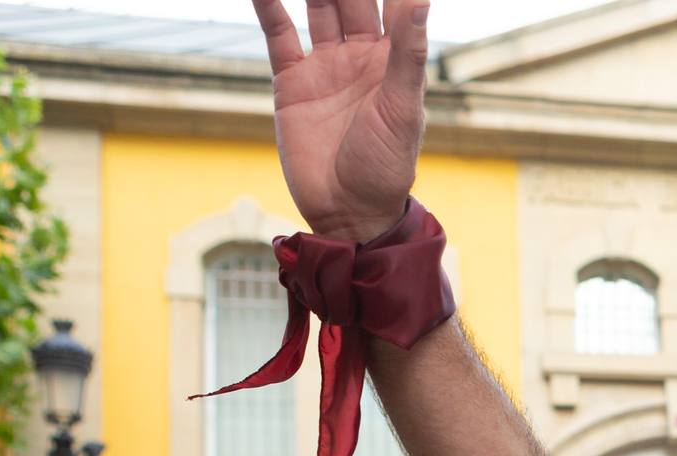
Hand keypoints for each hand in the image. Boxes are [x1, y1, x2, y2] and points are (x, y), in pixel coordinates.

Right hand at [252, 0, 428, 241]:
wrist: (348, 213)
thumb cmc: (388, 167)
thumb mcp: (404, 109)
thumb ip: (409, 53)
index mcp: (395, 59)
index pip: (392, 2)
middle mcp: (360, 55)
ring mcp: (324, 65)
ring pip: (315, 4)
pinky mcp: (291, 82)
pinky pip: (279, 34)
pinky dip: (268, 4)